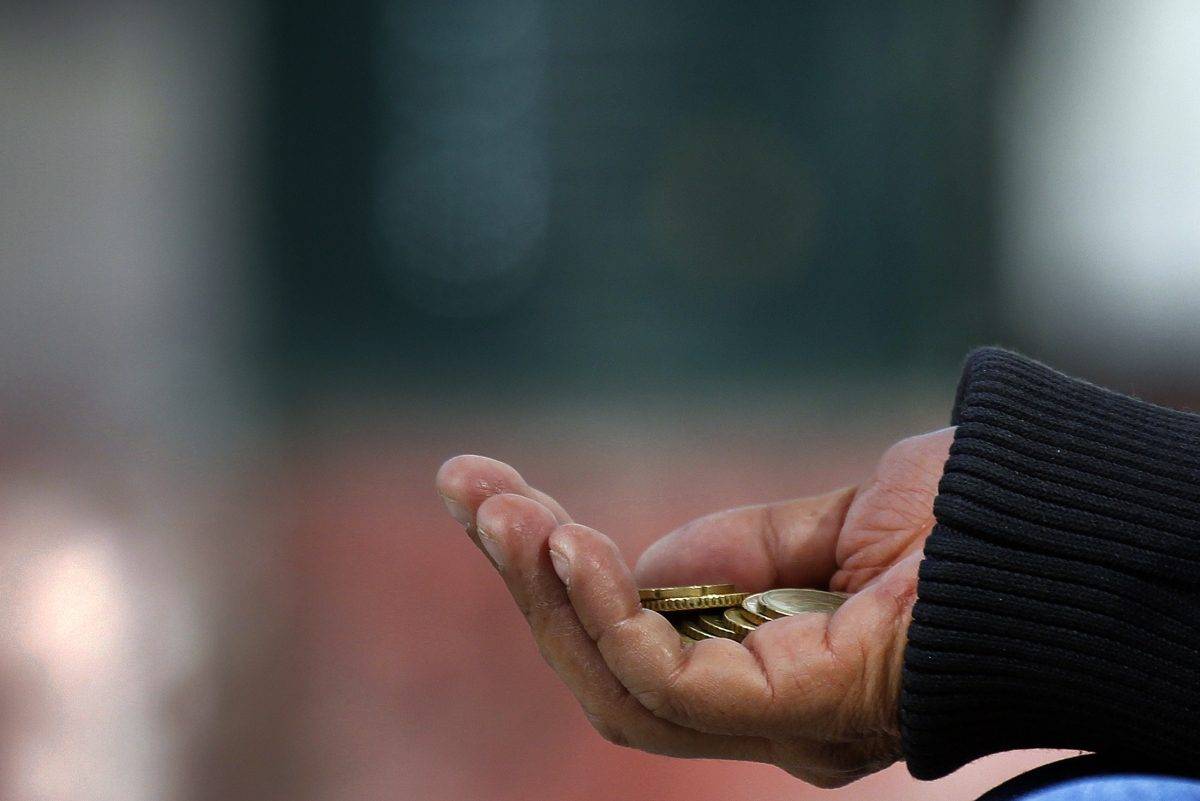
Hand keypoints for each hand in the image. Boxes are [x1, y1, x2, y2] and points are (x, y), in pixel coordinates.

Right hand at [435, 428, 952, 786]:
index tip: (491, 491)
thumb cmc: (970, 527)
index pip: (635, 643)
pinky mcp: (799, 715)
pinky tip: (565, 544)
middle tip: (468, 490)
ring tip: (499, 511)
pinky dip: (608, 615)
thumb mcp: (827, 525)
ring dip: (546, 594)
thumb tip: (642, 560)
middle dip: (529, 582)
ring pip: (617, 688)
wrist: (1065, 526)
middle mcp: (766, 718)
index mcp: (773, 675)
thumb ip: (734, 550)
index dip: (557, 574)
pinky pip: (669, 682)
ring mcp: (780, 727)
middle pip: (608, 671)